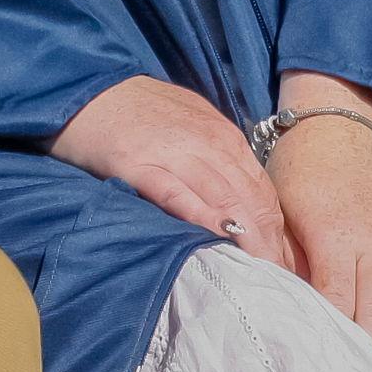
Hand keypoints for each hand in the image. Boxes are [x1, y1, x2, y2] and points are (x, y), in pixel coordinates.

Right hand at [49, 75, 294, 270]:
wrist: (83, 86)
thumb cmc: (136, 108)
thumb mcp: (189, 121)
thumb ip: (218, 154)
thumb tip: (246, 198)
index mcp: (221, 133)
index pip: (264, 191)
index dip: (280, 234)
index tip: (287, 267)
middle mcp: (206, 141)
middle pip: (253, 201)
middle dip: (272, 248)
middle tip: (281, 285)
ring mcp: (173, 152)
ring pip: (227, 201)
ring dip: (250, 244)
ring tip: (260, 280)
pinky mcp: (139, 164)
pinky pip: (180, 196)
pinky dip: (205, 221)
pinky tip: (220, 243)